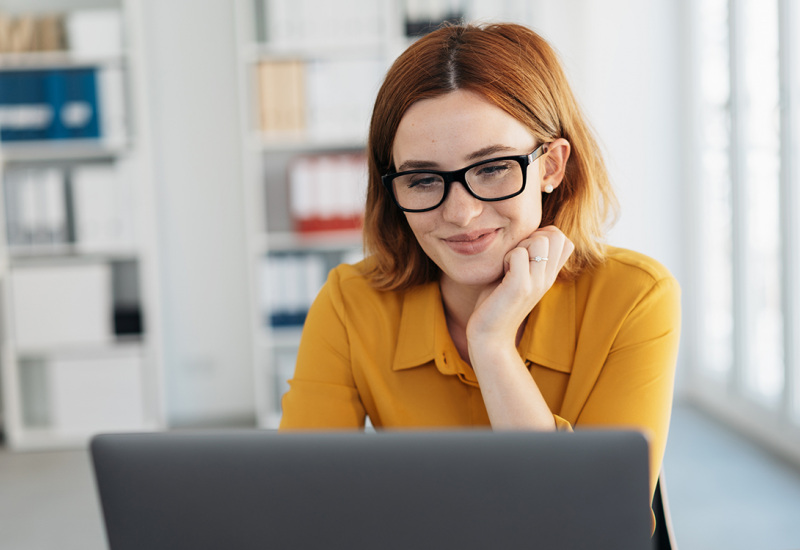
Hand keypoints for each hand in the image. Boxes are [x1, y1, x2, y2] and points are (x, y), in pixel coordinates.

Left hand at [466, 225, 573, 349]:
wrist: (490, 338)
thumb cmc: (496, 304)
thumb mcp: (516, 278)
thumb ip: (524, 259)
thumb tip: (524, 235)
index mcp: (549, 275)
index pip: (565, 240)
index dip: (543, 235)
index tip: (523, 252)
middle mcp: (548, 278)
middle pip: (556, 235)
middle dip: (532, 236)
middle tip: (515, 257)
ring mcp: (536, 282)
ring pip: (540, 240)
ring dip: (519, 246)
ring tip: (508, 265)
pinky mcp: (520, 287)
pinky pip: (519, 253)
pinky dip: (506, 257)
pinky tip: (501, 274)